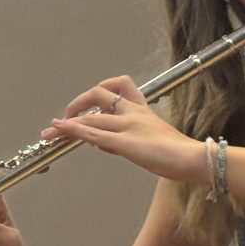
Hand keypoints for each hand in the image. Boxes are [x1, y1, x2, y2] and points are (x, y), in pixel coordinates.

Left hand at [45, 75, 207, 184]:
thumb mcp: (154, 142)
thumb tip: (105, 144)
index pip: (121, 87)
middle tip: (66, 118)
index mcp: (145, 110)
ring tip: (50, 130)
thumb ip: (130, 140)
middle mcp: (134, 112)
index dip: (101, 92)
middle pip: (99, 94)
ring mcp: (127, 126)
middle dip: (78, 103)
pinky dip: (72, 131)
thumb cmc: (182, 155)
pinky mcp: (124, 142)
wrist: (194, 158)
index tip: (89, 106)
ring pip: (91, 117)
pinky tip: (59, 131)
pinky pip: (92, 133)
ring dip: (67, 122)